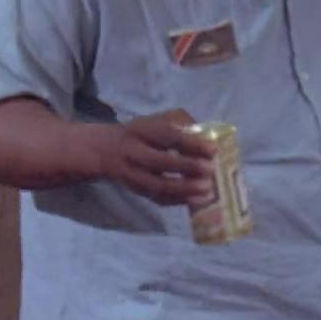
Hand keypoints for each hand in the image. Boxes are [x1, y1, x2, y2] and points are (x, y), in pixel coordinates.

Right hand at [97, 109, 217, 205]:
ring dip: (185, 188)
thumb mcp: (158, 119)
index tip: (213, 150)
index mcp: (141, 129)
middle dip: (187, 166)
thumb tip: (207, 136)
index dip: (190, 142)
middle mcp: (133, 152)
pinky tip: (198, 199)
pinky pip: (158, 198)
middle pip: (159, 161)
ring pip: (158, 185)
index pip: (167, 135)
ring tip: (208, 189)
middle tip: (211, 170)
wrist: (107, 151)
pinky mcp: (137, 190)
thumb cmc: (143, 132)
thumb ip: (182, 122)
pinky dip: (179, 200)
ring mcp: (133, 174)